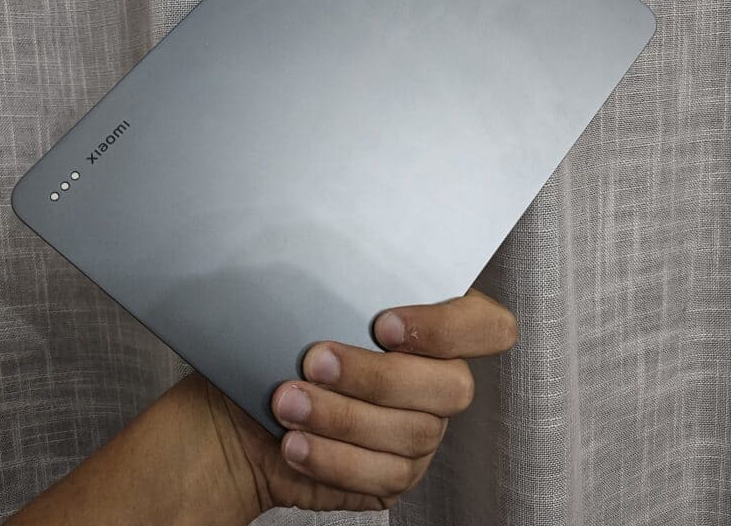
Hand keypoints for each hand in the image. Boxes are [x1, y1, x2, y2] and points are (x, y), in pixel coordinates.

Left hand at [213, 288, 518, 511]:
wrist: (243, 409)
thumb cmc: (277, 347)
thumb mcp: (304, 301)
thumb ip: (336, 285)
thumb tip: (330, 255)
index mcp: (432, 325)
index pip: (487, 326)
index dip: (446, 328)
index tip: (382, 324)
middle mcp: (440, 379)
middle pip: (452, 386)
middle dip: (377, 376)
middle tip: (315, 361)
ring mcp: (424, 430)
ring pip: (414, 433)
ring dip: (343, 418)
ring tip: (288, 402)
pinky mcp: (396, 473)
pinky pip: (384, 475)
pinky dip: (334, 459)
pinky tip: (295, 442)